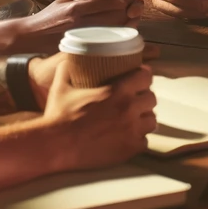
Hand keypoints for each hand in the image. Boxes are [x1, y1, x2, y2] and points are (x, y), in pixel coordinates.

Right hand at [8, 0, 143, 50]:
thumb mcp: (62, 1)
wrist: (29, 36)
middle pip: (112, 17)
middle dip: (128, 11)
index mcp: (74, 8)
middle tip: (135, 7)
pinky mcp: (80, 46)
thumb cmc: (47, 17)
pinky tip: (123, 32)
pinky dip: (115, 36)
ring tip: (132, 18)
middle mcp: (79, 23)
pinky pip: (103, 41)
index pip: (103, 2)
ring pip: (111, 30)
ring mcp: (81, 36)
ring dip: (126, 24)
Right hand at [38, 60, 157, 171]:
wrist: (55, 146)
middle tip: (133, 100)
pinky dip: (138, 139)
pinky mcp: (129, 149)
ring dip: (144, 118)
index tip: (138, 79)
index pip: (145, 77)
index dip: (142, 77)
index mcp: (117, 90)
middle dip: (143, 98)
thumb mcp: (61, 86)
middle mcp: (129, 109)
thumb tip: (68, 59)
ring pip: (151, 121)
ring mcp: (131, 131)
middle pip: (151, 99)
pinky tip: (127, 137)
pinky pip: (144, 142)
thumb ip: (67, 69)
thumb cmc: (58, 116)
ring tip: (133, 119)